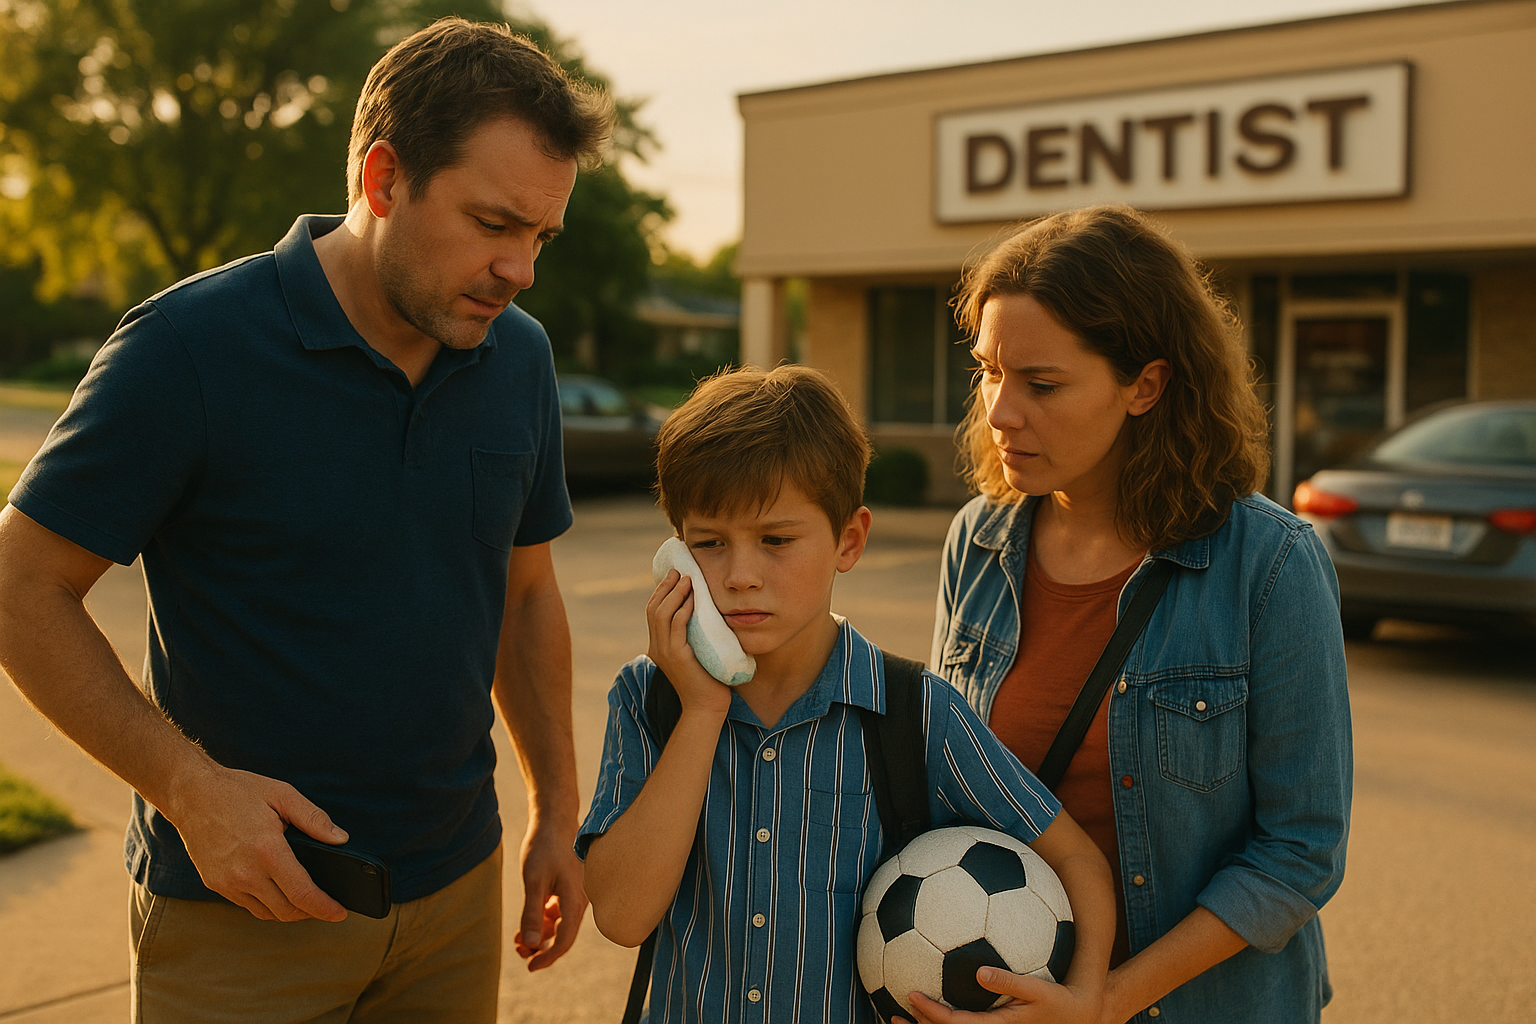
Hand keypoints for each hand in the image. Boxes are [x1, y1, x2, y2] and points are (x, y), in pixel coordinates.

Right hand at [168, 764, 348, 922]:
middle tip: (327, 906)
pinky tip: (277, 892)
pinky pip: (247, 905)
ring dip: (289, 912)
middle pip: (286, 911)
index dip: (325, 908)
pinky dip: (267, 905)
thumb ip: (314, 819)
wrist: (191, 794)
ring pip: (266, 913)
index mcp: (268, 851)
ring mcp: (227, 882)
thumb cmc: (237, 791)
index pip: (302, 894)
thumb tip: (340, 838)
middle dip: (311, 913)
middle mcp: (246, 873)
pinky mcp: (215, 884)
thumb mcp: (283, 795)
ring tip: (306, 901)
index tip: (340, 913)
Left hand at [512, 816, 586, 969]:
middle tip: (518, 951)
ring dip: (539, 935)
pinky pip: (557, 914)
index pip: (565, 939)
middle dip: (541, 947)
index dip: (548, 957)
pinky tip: (527, 923)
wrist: (554, 821)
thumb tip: (530, 944)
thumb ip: (532, 913)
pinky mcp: (567, 890)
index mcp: (574, 899)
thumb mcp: (533, 880)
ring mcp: (574, 895)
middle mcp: (579, 900)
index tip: (530, 966)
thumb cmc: (545, 847)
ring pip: (558, 926)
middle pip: (562, 935)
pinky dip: (542, 921)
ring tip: (517, 939)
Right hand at [646, 570, 731, 716]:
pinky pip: (676, 625)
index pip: (653, 613)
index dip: (661, 592)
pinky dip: (683, 608)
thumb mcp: (696, 653)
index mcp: (658, 647)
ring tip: (687, 579)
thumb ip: (693, 636)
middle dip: (665, 587)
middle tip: (678, 571)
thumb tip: (704, 613)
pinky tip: (693, 598)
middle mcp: (656, 648)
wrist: (706, 708)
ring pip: (661, 614)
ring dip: (674, 593)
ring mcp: (664, 652)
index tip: (673, 576)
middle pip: (653, 609)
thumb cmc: (708, 681)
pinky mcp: (676, 657)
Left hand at [897, 967, 1102, 1023]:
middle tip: (893, 1015)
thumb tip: (980, 972)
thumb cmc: (1059, 1001)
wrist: (1078, 1017)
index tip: (911, 995)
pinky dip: (944, 1021)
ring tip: (900, 1017)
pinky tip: (932, 1006)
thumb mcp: (1038, 990)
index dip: (932, 1013)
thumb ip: (1009, 981)